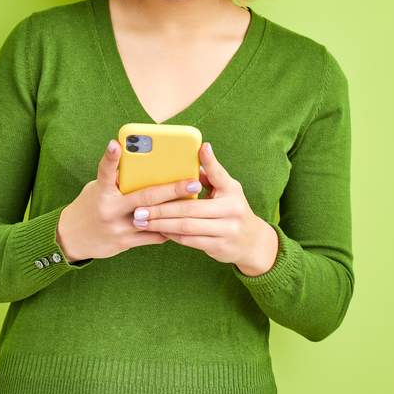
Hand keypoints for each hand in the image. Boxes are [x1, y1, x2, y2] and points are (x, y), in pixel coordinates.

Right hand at [55, 140, 202, 262]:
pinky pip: (152, 235)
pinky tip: (180, 221)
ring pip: (153, 218)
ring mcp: (118, 227)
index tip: (117, 143)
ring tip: (195, 204)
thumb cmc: (89, 207)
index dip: (111, 157)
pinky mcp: (124, 242)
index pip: (105, 171)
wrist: (69, 239)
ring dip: (175, 211)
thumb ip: (116, 180)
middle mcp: (110, 209)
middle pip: (145, 197)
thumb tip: (144, 166)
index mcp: (101, 191)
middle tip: (193, 183)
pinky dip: (167, 228)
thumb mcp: (96, 189)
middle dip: (172, 189)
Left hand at [133, 142, 278, 276]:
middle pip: (190, 208)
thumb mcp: (228, 190)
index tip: (201, 147)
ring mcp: (226, 231)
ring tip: (143, 221)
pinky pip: (190, 241)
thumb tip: (191, 159)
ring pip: (187, 227)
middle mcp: (231, 211)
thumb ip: (210, 176)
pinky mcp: (220, 247)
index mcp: (232, 192)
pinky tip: (157, 230)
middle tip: (140, 207)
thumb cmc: (233, 209)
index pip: (219, 175)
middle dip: (162, 209)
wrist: (252, 242)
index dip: (210, 161)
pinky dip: (171, 235)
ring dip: (162, 224)